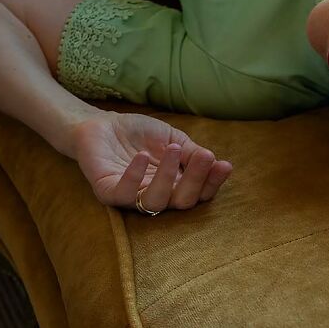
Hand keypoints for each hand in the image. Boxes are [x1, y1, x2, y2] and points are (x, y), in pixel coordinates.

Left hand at [70, 111, 232, 212]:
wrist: (103, 125)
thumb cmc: (141, 134)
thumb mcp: (174, 138)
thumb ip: (191, 152)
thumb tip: (213, 160)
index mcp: (175, 187)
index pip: (199, 194)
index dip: (213, 183)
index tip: (224, 164)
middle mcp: (156, 196)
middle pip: (182, 202)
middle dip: (196, 180)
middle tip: (205, 156)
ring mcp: (132, 197)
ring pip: (155, 202)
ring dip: (168, 177)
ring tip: (174, 149)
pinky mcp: (107, 191)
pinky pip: (123, 193)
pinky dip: (134, 177)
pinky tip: (142, 156)